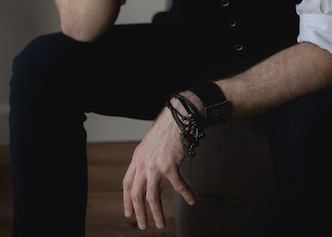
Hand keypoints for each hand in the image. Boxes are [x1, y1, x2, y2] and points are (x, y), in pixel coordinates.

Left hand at [122, 107, 195, 229]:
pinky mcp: (170, 166)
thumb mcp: (147, 146)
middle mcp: (143, 164)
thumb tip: (145, 175)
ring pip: (152, 197)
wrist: (175, 118)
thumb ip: (144, 160)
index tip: (129, 213)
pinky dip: (186, 194)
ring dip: (157, 213)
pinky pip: (178, 185)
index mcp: (137, 159)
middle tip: (143, 226)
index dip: (126, 201)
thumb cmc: (164, 131)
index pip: (127, 184)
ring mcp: (155, 166)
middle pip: (137, 194)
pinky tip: (191, 200)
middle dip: (139, 213)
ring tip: (160, 224)